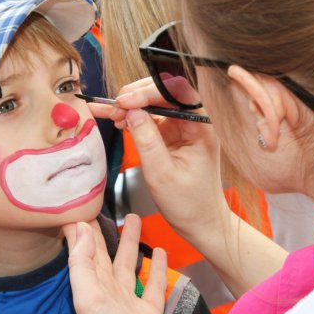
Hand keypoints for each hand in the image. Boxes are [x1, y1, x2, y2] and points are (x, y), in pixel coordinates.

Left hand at [63, 214, 171, 313]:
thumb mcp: (90, 299)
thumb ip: (82, 264)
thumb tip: (79, 228)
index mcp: (91, 287)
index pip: (83, 251)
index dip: (80, 230)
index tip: (79, 205)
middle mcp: (109, 292)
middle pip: (106, 254)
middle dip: (105, 231)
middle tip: (105, 206)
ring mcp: (129, 302)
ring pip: (129, 265)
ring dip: (131, 243)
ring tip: (135, 219)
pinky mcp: (149, 312)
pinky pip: (154, 284)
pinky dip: (156, 268)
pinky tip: (160, 252)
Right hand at [92, 79, 230, 239]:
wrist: (201, 223)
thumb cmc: (189, 204)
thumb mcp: (162, 175)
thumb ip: (147, 141)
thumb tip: (132, 112)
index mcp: (201, 127)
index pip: (177, 91)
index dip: (149, 91)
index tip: (125, 102)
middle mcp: (194, 121)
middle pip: (164, 91)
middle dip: (137, 95)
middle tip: (115, 109)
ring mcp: (182, 127)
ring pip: (154, 101)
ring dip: (131, 104)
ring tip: (111, 114)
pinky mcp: (172, 134)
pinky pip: (150, 117)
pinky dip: (132, 116)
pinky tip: (115, 118)